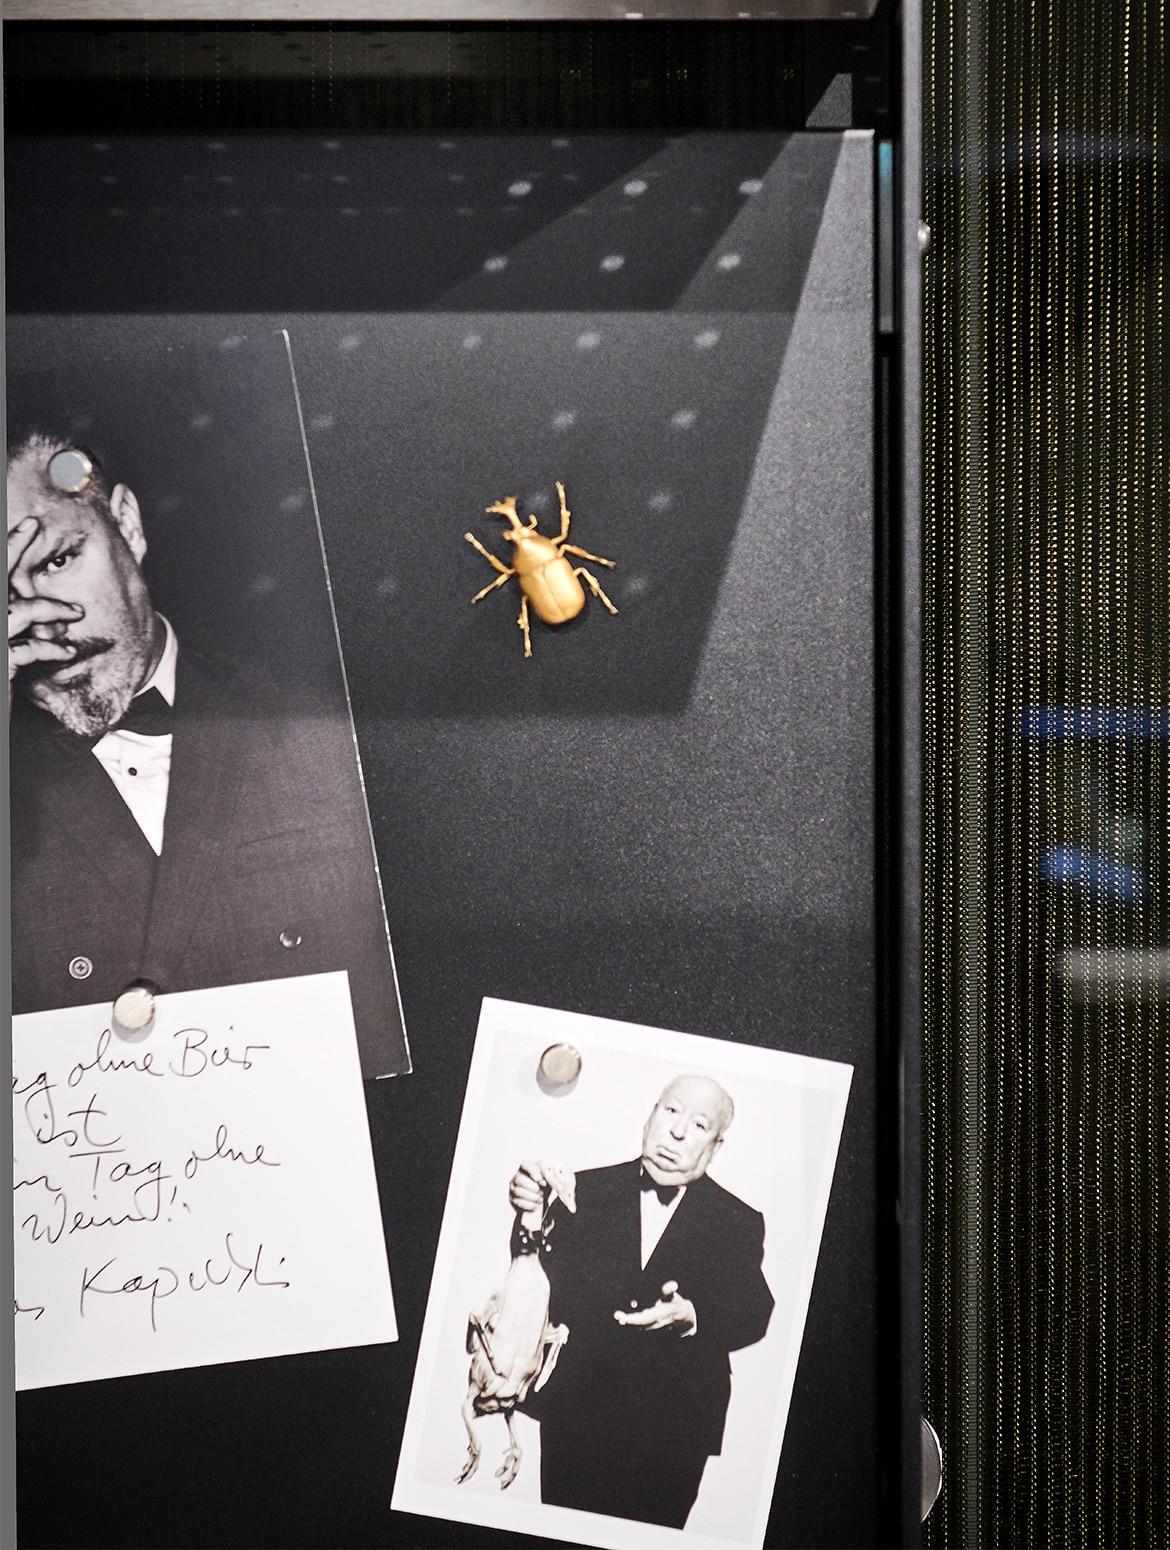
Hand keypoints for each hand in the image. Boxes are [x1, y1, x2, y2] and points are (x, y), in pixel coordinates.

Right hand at [8, 517, 81, 711]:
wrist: (2, 739)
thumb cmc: (3, 687)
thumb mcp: (10, 651)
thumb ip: (17, 623)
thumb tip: (36, 605)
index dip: (7, 547)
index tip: (27, 524)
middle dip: (12, 548)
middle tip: (34, 525)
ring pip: (16, 611)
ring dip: (50, 609)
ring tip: (76, 614)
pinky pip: (27, 648)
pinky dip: (51, 648)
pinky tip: (67, 653)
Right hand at [508, 1160, 548, 1216]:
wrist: (538, 1200)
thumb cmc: (542, 1187)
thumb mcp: (545, 1180)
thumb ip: (545, 1178)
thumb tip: (543, 1181)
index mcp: (524, 1169)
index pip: (524, 1165)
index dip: (531, 1170)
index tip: (539, 1178)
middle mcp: (516, 1177)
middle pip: (520, 1179)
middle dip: (533, 1187)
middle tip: (542, 1192)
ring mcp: (512, 1189)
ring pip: (519, 1191)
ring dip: (532, 1196)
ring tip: (540, 1199)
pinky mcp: (513, 1200)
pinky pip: (519, 1202)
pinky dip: (530, 1205)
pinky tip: (536, 1205)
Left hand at [613, 1281, 696, 1335]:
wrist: (683, 1317)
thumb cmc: (676, 1303)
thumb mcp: (675, 1296)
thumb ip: (671, 1290)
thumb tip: (673, 1285)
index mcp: (660, 1315)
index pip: (646, 1319)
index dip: (635, 1320)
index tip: (625, 1318)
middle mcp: (656, 1322)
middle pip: (640, 1323)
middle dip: (628, 1320)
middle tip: (617, 1316)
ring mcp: (653, 1325)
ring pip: (638, 1325)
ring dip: (628, 1321)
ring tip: (618, 1316)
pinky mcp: (651, 1324)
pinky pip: (639, 1325)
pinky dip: (631, 1322)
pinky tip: (622, 1319)